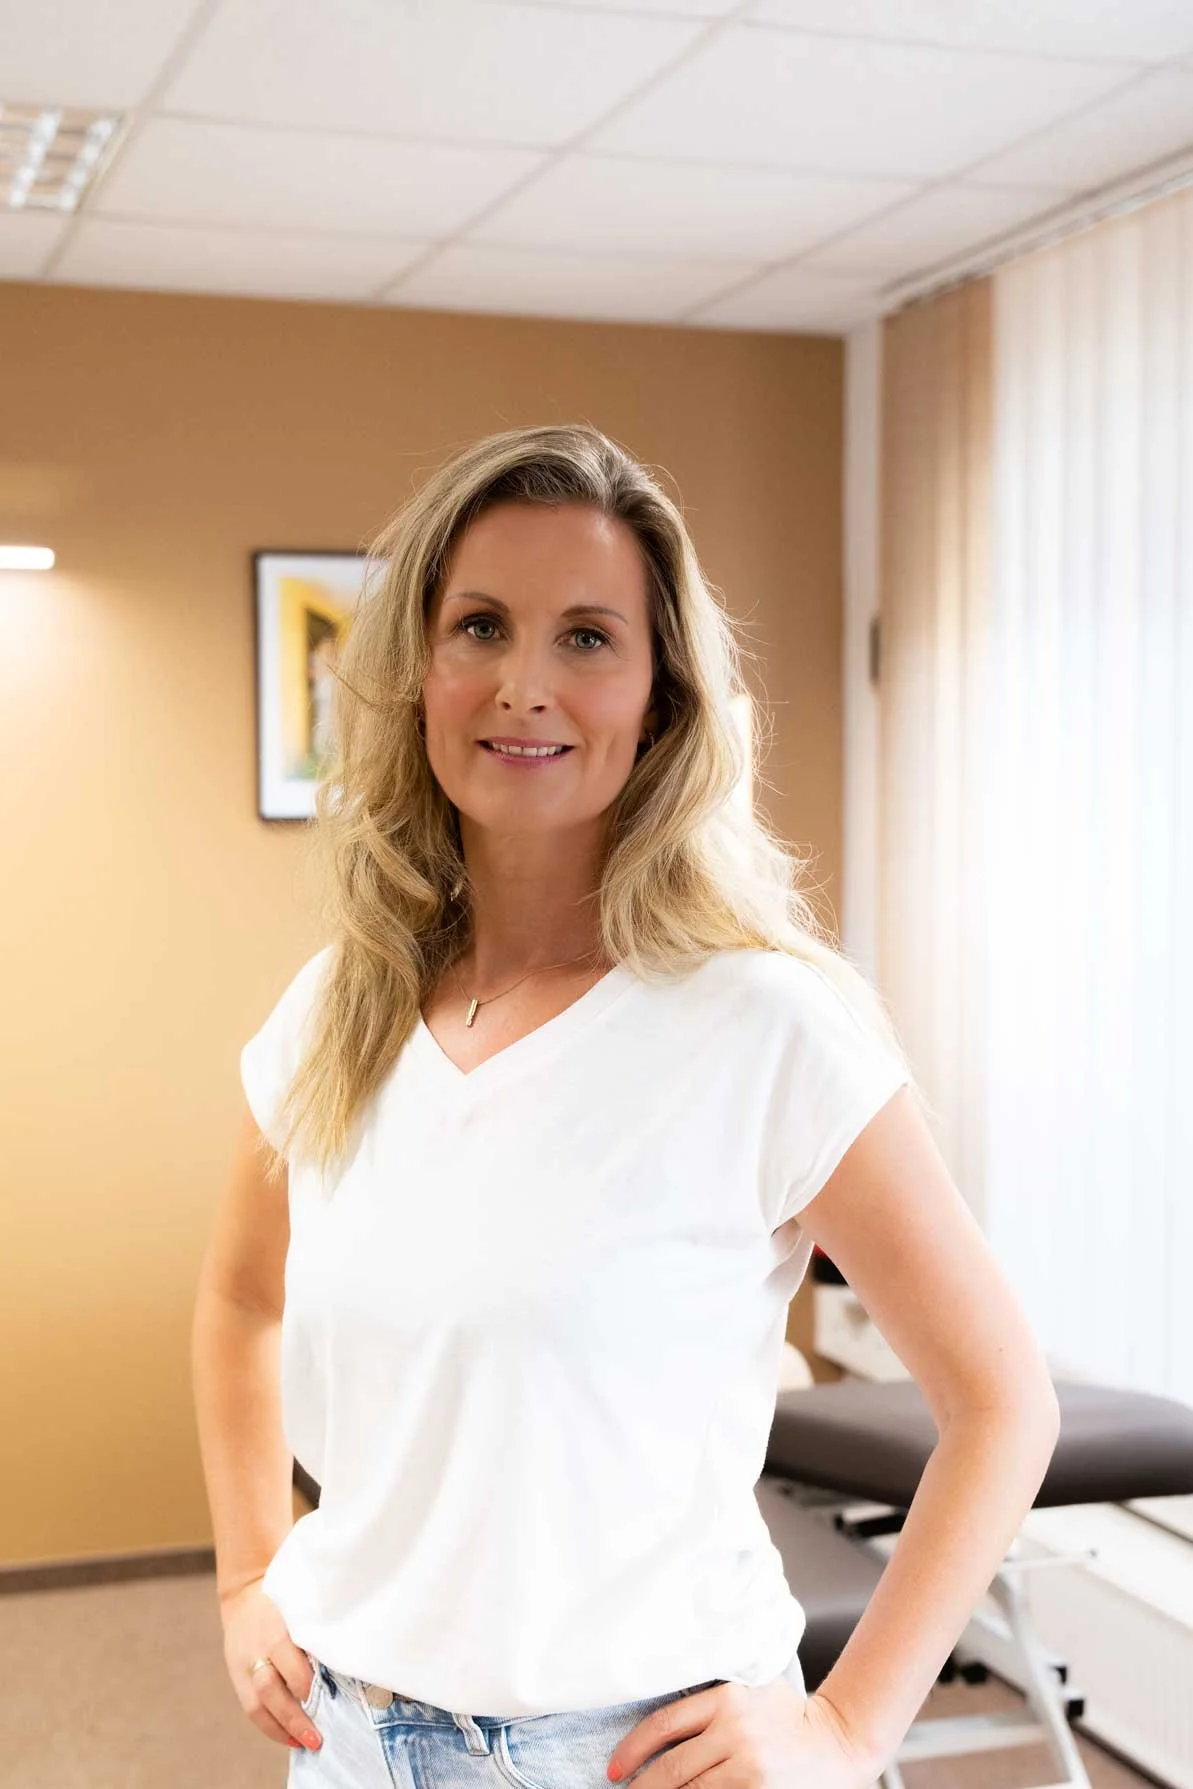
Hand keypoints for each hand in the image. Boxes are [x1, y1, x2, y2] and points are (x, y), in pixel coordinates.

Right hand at [219, 1578, 323, 1754]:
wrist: (244, 1597)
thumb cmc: (286, 1604)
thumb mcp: (300, 1610)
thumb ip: (314, 1636)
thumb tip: (342, 1666)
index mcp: (275, 1629)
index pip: (289, 1663)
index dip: (306, 1685)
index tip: (328, 1701)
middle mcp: (255, 1649)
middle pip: (270, 1689)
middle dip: (294, 1717)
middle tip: (318, 1739)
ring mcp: (242, 1665)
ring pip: (257, 1705)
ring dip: (282, 1729)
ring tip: (305, 1744)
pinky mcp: (236, 1677)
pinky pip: (250, 1709)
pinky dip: (270, 1727)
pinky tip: (289, 1738)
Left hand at [606, 1678, 876, 1787]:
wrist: (838, 1742)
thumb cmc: (788, 1716)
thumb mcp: (750, 1689)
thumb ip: (710, 1700)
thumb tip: (658, 1724)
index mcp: (727, 1699)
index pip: (663, 1725)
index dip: (631, 1750)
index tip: (613, 1770)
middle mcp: (735, 1732)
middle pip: (671, 1767)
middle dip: (641, 1787)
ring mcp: (748, 1768)